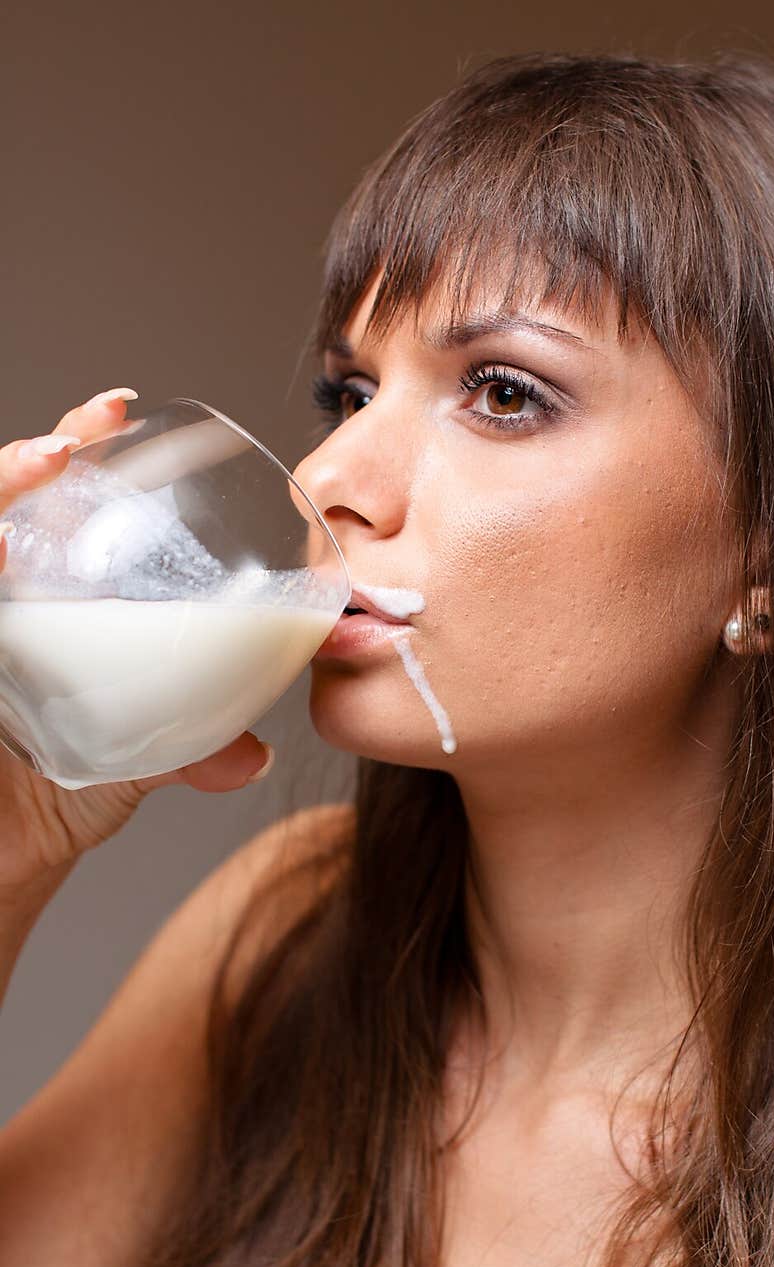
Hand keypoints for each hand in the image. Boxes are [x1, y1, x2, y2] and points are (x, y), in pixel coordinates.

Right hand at [0, 389, 274, 882]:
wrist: (4, 858)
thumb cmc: (54, 795)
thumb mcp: (134, 758)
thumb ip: (193, 747)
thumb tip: (255, 755)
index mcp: (49, 594)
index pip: (55, 496)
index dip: (79, 441)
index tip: (119, 408)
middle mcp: (1, 595)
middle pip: (4, 498)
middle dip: (33, 456)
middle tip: (76, 443)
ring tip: (42, 473)